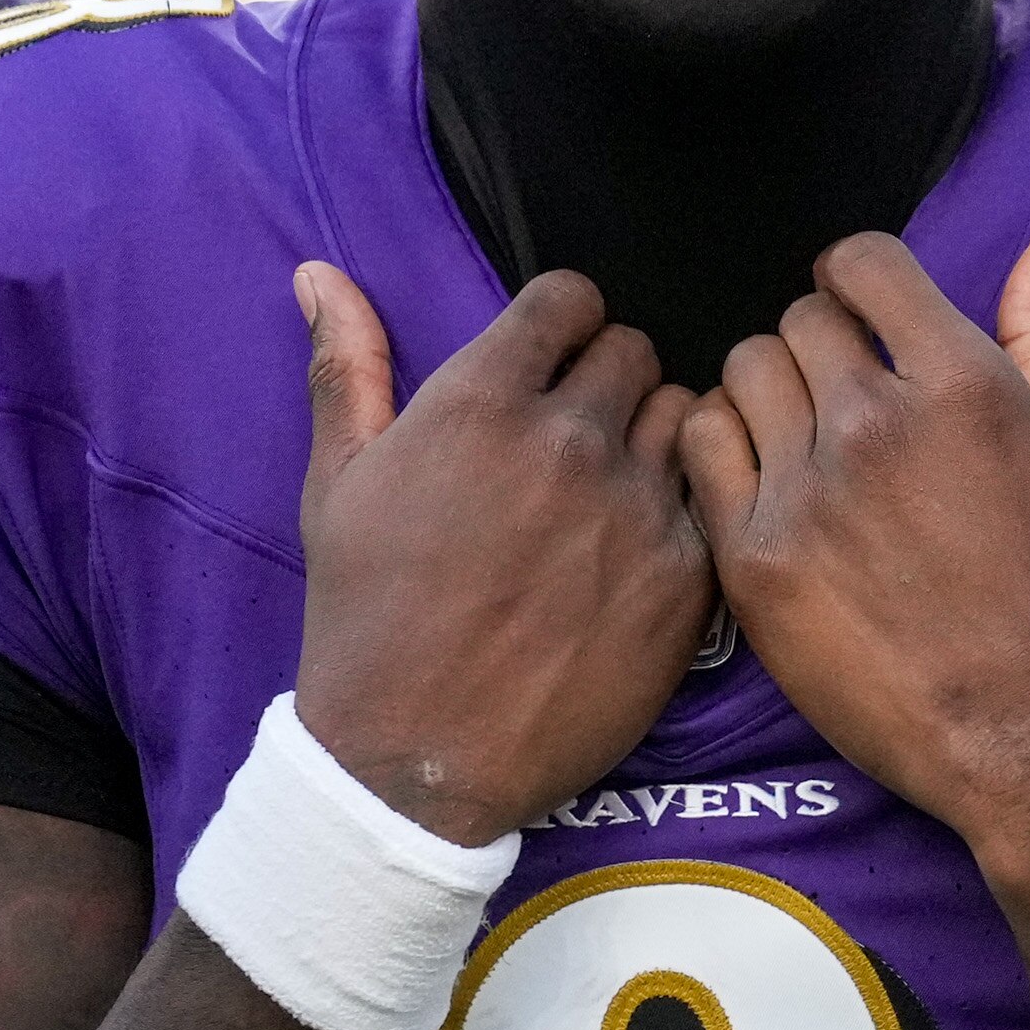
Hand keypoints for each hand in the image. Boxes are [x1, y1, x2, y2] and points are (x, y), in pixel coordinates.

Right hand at [290, 264, 710, 843]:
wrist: (416, 759)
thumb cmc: (366, 616)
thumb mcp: (338, 484)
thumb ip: (346, 366)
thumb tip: (318, 270)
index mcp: (482, 403)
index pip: (570, 299)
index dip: (562, 322)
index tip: (550, 357)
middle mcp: (571, 440)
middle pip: (634, 351)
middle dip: (606, 378)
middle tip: (574, 433)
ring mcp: (639, 508)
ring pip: (684, 418)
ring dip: (652, 437)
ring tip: (609, 489)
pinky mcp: (687, 577)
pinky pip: (711, 501)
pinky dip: (681, 512)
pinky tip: (633, 552)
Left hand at [678, 230, 1029, 857]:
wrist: (1021, 729)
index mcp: (960, 383)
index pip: (862, 264)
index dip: (857, 280)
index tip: (861, 315)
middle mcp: (876, 421)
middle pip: (798, 320)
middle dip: (821, 345)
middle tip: (843, 400)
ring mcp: (806, 489)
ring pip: (742, 373)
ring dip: (769, 392)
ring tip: (802, 442)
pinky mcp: (753, 556)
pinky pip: (700, 446)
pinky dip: (722, 446)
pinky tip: (762, 480)